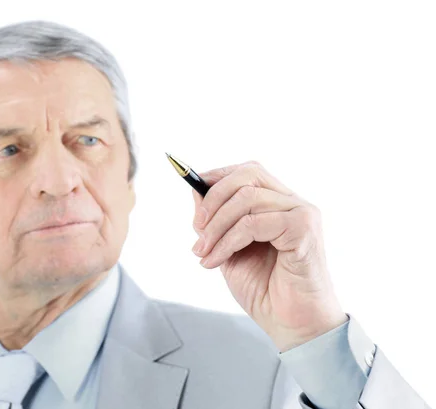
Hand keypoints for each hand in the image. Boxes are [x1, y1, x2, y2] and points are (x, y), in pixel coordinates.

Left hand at [191, 161, 347, 351]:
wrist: (290, 325)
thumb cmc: (264, 289)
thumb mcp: (228, 248)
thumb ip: (216, 221)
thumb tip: (196, 191)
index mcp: (278, 204)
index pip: (248, 171)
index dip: (218, 176)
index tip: (192, 186)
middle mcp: (293, 203)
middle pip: (248, 175)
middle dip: (214, 198)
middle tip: (196, 227)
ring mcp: (302, 213)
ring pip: (247, 199)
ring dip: (216, 227)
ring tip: (202, 252)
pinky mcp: (304, 229)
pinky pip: (254, 224)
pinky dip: (227, 241)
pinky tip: (216, 260)